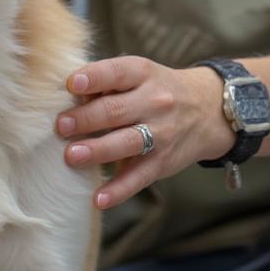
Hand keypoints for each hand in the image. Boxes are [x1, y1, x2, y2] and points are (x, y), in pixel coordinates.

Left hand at [56, 56, 234, 209]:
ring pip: (127, 142)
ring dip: (97, 150)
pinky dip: (119, 190)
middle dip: (86, 118)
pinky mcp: (163, 162)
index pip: (117, 72)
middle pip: (115, 110)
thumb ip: (107, 84)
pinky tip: (99, 198)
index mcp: (143, 73)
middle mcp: (154, 101)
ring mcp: (161, 133)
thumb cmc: (158, 89)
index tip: (72, 85)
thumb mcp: (139, 75)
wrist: (208, 110)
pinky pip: (139, 178)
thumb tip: (71, 99)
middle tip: (61, 126)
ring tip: (71, 155)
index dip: (94, 77)